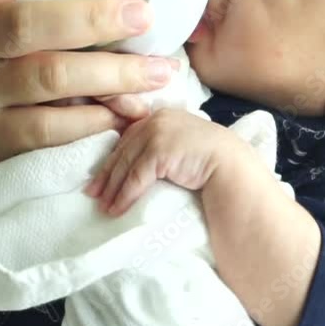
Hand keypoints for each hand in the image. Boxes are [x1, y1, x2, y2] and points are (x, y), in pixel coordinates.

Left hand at [84, 109, 238, 214]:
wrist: (231, 168)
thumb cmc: (212, 161)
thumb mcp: (182, 144)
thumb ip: (164, 145)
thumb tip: (142, 165)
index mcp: (160, 116)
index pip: (129, 138)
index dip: (113, 158)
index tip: (101, 177)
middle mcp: (156, 120)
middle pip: (123, 150)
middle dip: (106, 175)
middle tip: (93, 194)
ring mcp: (157, 134)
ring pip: (126, 165)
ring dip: (112, 189)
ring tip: (103, 207)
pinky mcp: (159, 152)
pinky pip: (135, 178)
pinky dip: (124, 196)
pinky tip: (117, 209)